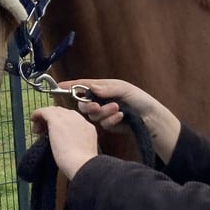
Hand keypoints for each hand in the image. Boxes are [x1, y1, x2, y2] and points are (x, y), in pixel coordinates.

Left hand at [30, 106, 97, 179]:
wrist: (82, 164)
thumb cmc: (82, 165)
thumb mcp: (83, 152)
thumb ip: (76, 145)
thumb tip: (67, 147)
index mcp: (87, 128)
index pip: (72, 120)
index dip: (62, 124)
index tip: (55, 133)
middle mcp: (78, 119)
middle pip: (63, 112)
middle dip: (53, 119)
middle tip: (44, 131)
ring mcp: (68, 118)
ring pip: (54, 110)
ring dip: (45, 117)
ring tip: (38, 129)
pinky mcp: (56, 121)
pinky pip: (44, 111)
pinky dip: (37, 113)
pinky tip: (33, 119)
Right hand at [58, 79, 181, 162]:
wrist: (152, 120)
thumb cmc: (140, 99)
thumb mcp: (125, 89)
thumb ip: (107, 89)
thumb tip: (91, 88)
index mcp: (104, 87)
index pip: (84, 85)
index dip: (71, 85)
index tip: (58, 86)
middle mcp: (101, 99)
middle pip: (84, 103)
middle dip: (88, 106)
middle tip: (96, 107)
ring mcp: (104, 112)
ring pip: (92, 115)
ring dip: (103, 113)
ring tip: (117, 110)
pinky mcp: (109, 125)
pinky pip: (102, 123)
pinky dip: (111, 120)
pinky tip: (121, 118)